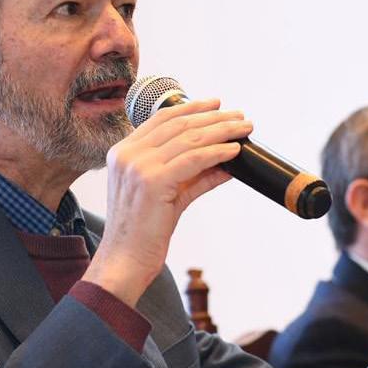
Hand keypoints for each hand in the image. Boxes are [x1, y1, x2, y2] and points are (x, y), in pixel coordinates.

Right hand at [84, 98, 251, 305]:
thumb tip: (226, 164)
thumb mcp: (170, 196)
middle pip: (178, 124)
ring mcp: (138, 166)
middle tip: (239, 116)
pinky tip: (235, 150)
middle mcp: (127, 154)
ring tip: (244, 129)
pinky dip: (217, 152)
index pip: (162, 119)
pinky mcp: (152, 181)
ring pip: (189, 138)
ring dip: (222, 130)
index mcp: (123, 152)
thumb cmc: (144, 233)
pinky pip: (194, 159)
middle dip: (213, 117)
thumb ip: (194, 177)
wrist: (124, 261)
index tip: (216, 105)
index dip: (191, 108)